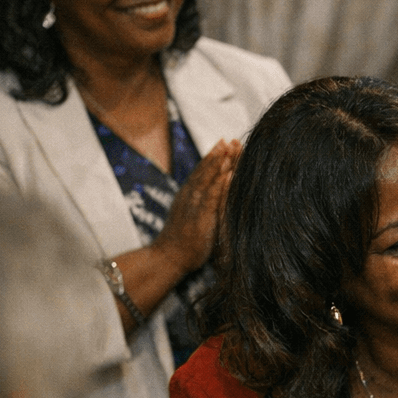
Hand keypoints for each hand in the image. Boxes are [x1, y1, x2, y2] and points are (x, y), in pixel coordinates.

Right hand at [151, 138, 241, 275]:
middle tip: (229, 139)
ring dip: (218, 163)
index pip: (201, 172)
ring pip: (207, 180)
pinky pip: (211, 198)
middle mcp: (189, 197)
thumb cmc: (181, 242)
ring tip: (229, 148)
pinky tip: (229, 174)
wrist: (167, 258)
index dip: (212, 157)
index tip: (224, 143)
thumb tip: (207, 198)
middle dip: (218, 154)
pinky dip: (220, 185)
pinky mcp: (200, 218)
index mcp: (188, 196)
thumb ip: (198, 206)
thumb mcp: (190, 217)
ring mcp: (194, 206)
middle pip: (204, 171)